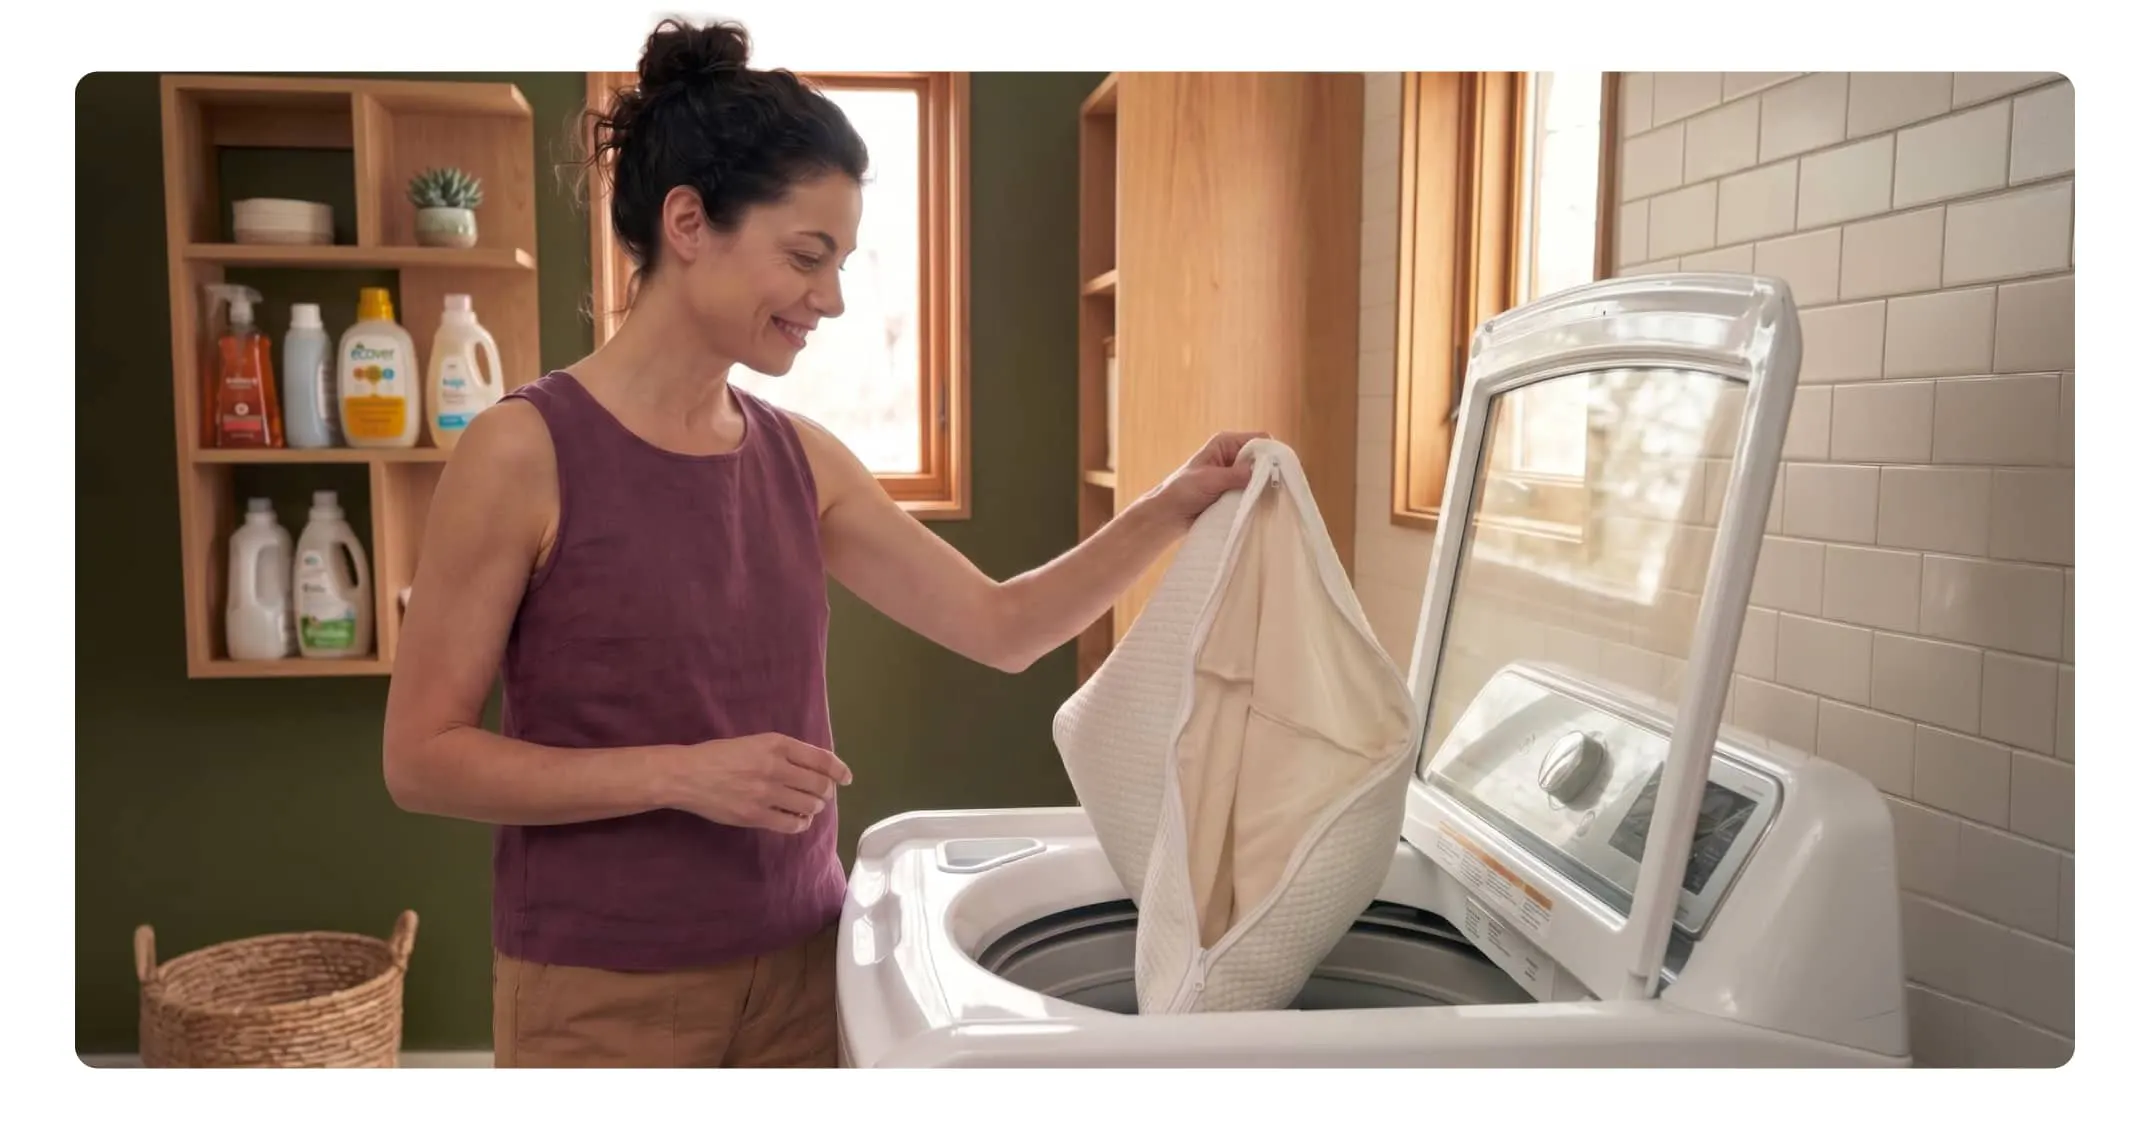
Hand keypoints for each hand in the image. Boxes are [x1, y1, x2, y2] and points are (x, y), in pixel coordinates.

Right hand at [665, 733, 853, 832]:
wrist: (687, 775)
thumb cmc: (720, 755)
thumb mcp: (755, 742)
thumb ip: (784, 752)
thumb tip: (816, 768)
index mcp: (776, 744)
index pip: (821, 758)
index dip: (839, 770)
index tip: (847, 778)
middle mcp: (775, 767)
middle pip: (819, 785)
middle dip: (826, 792)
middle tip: (821, 795)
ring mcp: (766, 793)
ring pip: (809, 805)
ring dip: (814, 808)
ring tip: (808, 806)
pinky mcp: (755, 815)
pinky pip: (791, 824)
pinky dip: (801, 823)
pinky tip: (798, 820)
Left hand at [1148, 431, 1270, 523]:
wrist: (1169, 515)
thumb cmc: (1182, 490)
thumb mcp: (1209, 480)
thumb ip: (1235, 475)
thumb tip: (1261, 472)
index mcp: (1226, 443)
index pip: (1259, 440)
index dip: (1270, 453)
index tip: (1277, 471)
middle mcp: (1234, 455)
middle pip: (1263, 459)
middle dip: (1269, 472)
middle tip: (1275, 489)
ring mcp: (1236, 474)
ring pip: (1261, 477)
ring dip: (1263, 488)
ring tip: (1267, 499)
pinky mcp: (1236, 491)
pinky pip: (1254, 491)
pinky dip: (1257, 498)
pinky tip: (1260, 506)